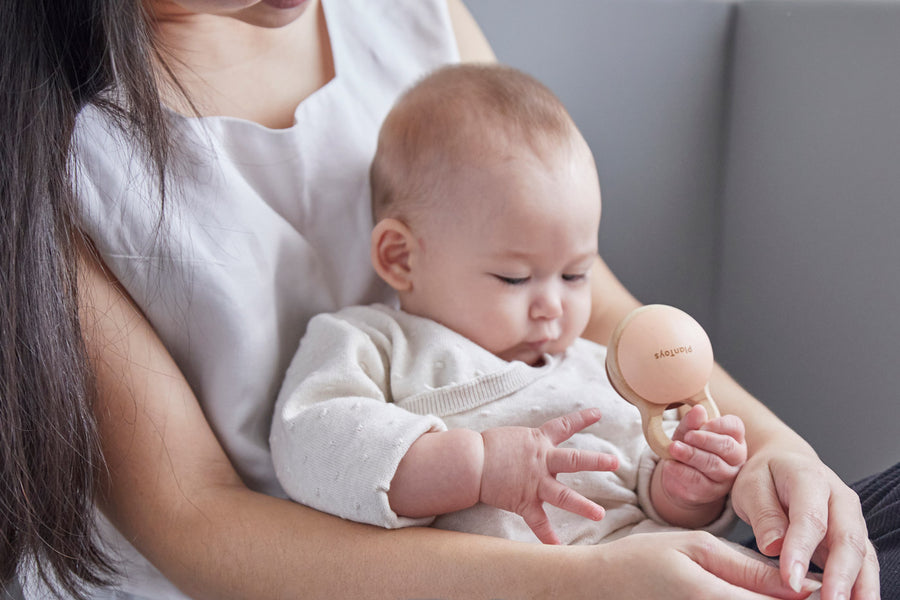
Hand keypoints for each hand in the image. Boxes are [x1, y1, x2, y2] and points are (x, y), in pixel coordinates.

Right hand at [479, 408, 618, 543]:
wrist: (470, 462)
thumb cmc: (486, 448)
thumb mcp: (512, 438)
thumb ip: (527, 445)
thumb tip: (532, 448)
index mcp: (538, 441)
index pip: (564, 425)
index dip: (582, 418)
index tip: (598, 413)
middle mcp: (541, 461)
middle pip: (575, 460)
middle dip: (597, 461)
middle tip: (615, 462)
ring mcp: (534, 482)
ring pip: (563, 495)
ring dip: (583, 506)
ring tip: (599, 514)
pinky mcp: (523, 501)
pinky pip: (538, 522)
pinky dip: (547, 536)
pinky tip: (558, 548)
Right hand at [585, 531, 822, 599]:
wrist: (600, 586)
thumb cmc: (643, 559)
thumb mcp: (696, 547)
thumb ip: (749, 568)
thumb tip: (801, 584)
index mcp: (715, 598)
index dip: (808, 597)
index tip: (819, 586)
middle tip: (796, 588)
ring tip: (767, 588)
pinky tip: (744, 594)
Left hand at [661, 405, 747, 508]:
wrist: (678, 476)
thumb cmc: (688, 447)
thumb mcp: (687, 432)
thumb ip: (692, 422)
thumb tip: (698, 409)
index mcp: (734, 437)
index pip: (735, 426)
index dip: (718, 424)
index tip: (701, 424)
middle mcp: (736, 458)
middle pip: (727, 447)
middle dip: (705, 440)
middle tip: (687, 436)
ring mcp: (726, 477)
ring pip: (713, 465)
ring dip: (692, 455)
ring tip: (674, 448)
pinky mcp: (711, 492)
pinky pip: (698, 482)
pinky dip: (682, 472)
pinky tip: (670, 465)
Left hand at [732, 446, 880, 599]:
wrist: (784, 464)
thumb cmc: (765, 476)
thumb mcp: (751, 486)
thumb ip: (763, 514)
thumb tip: (773, 547)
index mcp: (810, 478)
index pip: (811, 518)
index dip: (802, 550)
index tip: (791, 578)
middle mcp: (840, 499)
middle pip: (848, 539)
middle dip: (841, 575)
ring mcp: (851, 519)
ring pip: (863, 555)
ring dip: (860, 587)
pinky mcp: (853, 539)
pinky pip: (862, 565)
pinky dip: (861, 587)